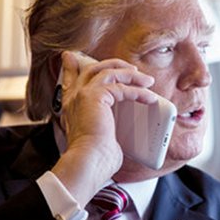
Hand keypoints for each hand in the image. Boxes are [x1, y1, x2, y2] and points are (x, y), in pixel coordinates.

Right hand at [51, 51, 157, 204]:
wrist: (88, 162)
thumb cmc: (94, 158)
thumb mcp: (100, 137)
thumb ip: (105, 126)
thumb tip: (122, 133)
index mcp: (71, 106)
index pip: (70, 79)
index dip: (73, 66)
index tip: (75, 57)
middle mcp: (73, 97)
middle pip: (92, 68)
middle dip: (113, 65)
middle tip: (132, 69)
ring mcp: (82, 95)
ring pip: (108, 72)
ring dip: (131, 75)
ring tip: (147, 81)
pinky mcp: (95, 96)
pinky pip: (120, 87)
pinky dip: (137, 91)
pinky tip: (149, 98)